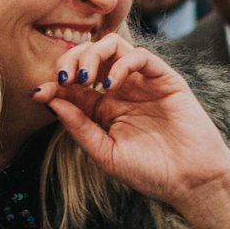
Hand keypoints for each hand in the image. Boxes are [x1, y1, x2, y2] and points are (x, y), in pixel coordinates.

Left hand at [34, 35, 229, 228]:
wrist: (190, 181)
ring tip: (85, 77)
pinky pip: (141, 56)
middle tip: (62, 78)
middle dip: (70, 60)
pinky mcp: (165, 79)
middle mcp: (121, 90)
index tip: (39, 93)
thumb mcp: (105, 153)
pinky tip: (110, 85)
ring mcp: (143, 82)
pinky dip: (122, 63)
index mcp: (104, 108)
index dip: (54, 84)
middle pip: (89, 56)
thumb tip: (50, 101)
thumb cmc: (150, 172)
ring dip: (93, 55)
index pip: (73, 84)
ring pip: (114, 47)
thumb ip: (79, 127)